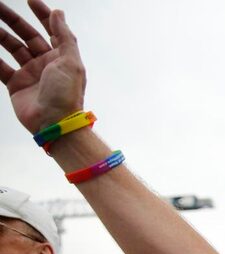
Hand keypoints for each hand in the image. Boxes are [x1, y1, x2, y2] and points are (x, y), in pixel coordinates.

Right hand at [0, 1, 84, 132]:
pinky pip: (0, 66)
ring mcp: (30, 74)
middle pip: (27, 35)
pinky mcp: (16, 85)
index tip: (30, 0)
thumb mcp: (70, 61)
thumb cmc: (66, 94)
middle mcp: (46, 64)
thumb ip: (64, 36)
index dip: (42, 14)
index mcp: (61, 57)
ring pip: (12, 47)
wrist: (54, 123)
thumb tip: (59, 12)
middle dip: (12, 20)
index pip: (51, 30)